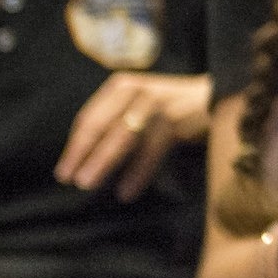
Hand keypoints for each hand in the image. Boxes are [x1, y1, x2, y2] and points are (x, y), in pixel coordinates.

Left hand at [56, 71, 210, 200]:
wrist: (214, 96)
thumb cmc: (169, 106)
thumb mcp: (137, 104)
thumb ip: (114, 120)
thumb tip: (84, 157)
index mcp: (120, 87)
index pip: (89, 118)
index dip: (75, 146)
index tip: (64, 171)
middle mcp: (136, 90)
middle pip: (102, 127)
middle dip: (84, 156)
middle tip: (72, 180)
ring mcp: (156, 103)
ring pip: (124, 138)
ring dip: (104, 163)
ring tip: (89, 184)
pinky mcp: (175, 118)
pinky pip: (151, 150)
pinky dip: (137, 172)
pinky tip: (126, 191)